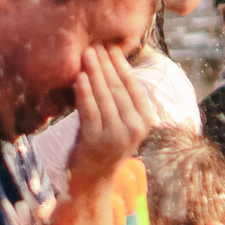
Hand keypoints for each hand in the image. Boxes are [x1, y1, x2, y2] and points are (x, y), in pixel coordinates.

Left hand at [65, 47, 160, 197]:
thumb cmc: (105, 145)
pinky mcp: (95, 140)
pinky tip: (79, 77)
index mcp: (145, 120)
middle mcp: (134, 127)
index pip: (134, 86)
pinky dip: (84, 92)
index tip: (112, 48)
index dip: (122, 65)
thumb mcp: (121, 123)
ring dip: (94, 72)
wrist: (94, 179)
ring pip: (105, 96)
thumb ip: (120, 101)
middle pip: (119, 88)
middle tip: (96, 45)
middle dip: (106, 64)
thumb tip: (111, 67)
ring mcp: (115, 134)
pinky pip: (89, 110)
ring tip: (86, 54)